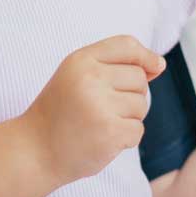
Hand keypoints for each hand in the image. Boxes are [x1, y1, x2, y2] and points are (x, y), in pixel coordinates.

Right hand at [19, 35, 164, 182]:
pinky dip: (126, 138)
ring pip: (142, 105)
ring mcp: (100, 106)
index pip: (127, 45)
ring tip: (100, 124)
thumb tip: (160, 64)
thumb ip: (115, 65)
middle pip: (139, 77)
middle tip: (103, 108)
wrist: (35, 150)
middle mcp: (90, 78)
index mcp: (80, 60)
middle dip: (131, 94)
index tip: (154, 67)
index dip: (145, 55)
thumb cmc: (61, 112)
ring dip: (128, 118)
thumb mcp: (78, 77)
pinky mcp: (110, 132)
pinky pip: (138, 130)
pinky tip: (103, 140)